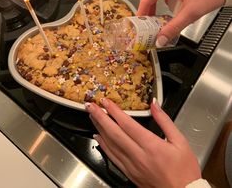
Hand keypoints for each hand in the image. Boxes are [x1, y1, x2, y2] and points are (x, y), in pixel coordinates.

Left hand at [86, 99, 200, 187]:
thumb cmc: (184, 170)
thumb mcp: (180, 141)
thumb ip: (165, 120)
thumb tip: (154, 104)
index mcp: (151, 145)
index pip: (127, 124)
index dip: (114, 111)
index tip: (106, 101)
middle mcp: (138, 155)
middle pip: (114, 133)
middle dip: (100, 117)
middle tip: (90, 106)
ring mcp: (132, 166)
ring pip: (111, 145)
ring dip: (99, 129)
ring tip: (92, 116)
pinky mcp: (129, 173)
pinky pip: (113, 158)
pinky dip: (104, 146)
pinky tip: (98, 138)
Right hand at [137, 0, 224, 46]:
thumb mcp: (191, 12)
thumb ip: (173, 27)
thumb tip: (161, 39)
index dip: (141, 14)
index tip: (138, 24)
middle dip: (151, 12)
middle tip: (150, 25)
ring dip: (161, 6)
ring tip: (164, 19)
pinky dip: (168, 0)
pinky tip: (175, 9)